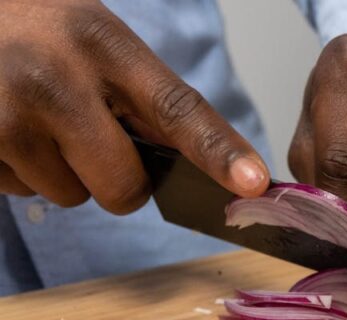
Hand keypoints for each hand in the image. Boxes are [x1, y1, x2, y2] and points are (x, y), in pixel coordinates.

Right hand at [0, 0, 268, 212]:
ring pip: (72, 196)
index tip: (253, 183)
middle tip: (90, 136)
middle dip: (118, 178)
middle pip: (125, 185)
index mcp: (101, 42)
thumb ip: (145, 96)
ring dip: (61, 173)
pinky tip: (5, 125)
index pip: (176, 108)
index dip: (219, 151)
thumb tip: (205, 165)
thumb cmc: (35, 28)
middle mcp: (55, 79)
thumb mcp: (94, 38)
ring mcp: (6, 116)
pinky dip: (20, 171)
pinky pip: (23, 193)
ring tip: (33, 117)